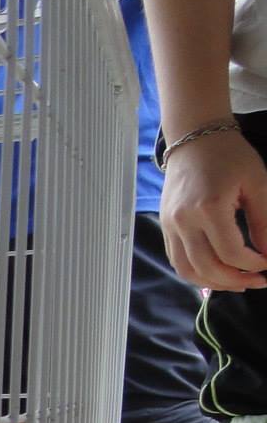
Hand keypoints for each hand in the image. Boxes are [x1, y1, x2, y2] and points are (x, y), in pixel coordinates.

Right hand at [160, 127, 266, 290]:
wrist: (195, 140)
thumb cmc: (230, 157)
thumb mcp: (258, 185)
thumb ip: (264, 222)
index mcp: (209, 208)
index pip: (231, 252)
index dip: (254, 264)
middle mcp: (184, 221)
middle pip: (207, 267)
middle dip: (236, 280)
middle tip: (259, 281)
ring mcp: (170, 225)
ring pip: (187, 270)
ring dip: (213, 283)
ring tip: (237, 282)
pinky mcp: (166, 227)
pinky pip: (177, 260)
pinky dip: (197, 272)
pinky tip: (217, 271)